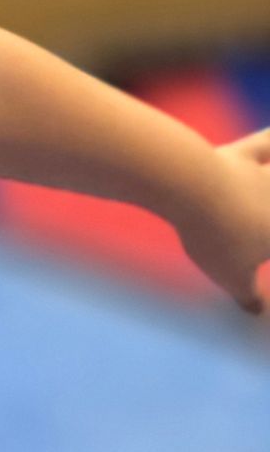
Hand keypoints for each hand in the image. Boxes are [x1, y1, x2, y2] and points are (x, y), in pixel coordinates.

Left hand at [175, 127, 269, 314]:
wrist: (190, 185)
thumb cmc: (214, 236)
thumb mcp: (230, 275)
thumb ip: (248, 295)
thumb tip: (255, 311)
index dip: (269, 244)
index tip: (268, 245)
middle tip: (266, 220)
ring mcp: (266, 175)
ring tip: (269, 175)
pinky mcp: (241, 154)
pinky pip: (264, 143)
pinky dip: (269, 140)